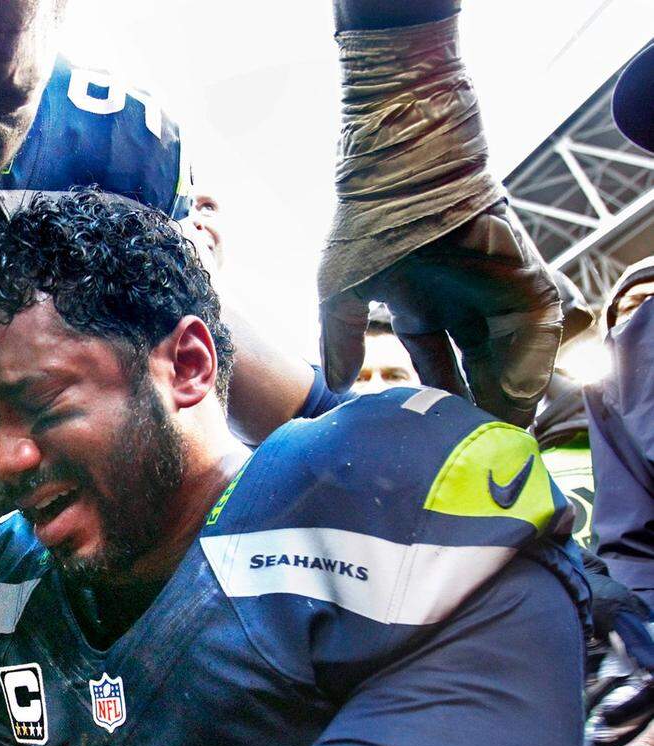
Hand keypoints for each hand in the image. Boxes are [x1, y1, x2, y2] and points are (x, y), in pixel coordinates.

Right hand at [321, 202, 561, 426]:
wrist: (402, 169)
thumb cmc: (366, 225)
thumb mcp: (339, 293)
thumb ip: (339, 340)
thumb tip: (336, 385)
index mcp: (421, 307)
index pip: (435, 365)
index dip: (437, 399)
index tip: (435, 436)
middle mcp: (460, 303)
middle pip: (477, 367)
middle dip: (476, 406)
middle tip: (474, 449)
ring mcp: (493, 290)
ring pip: (509, 355)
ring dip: (508, 396)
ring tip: (499, 438)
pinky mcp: (523, 276)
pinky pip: (536, 331)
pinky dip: (531, 367)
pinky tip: (519, 403)